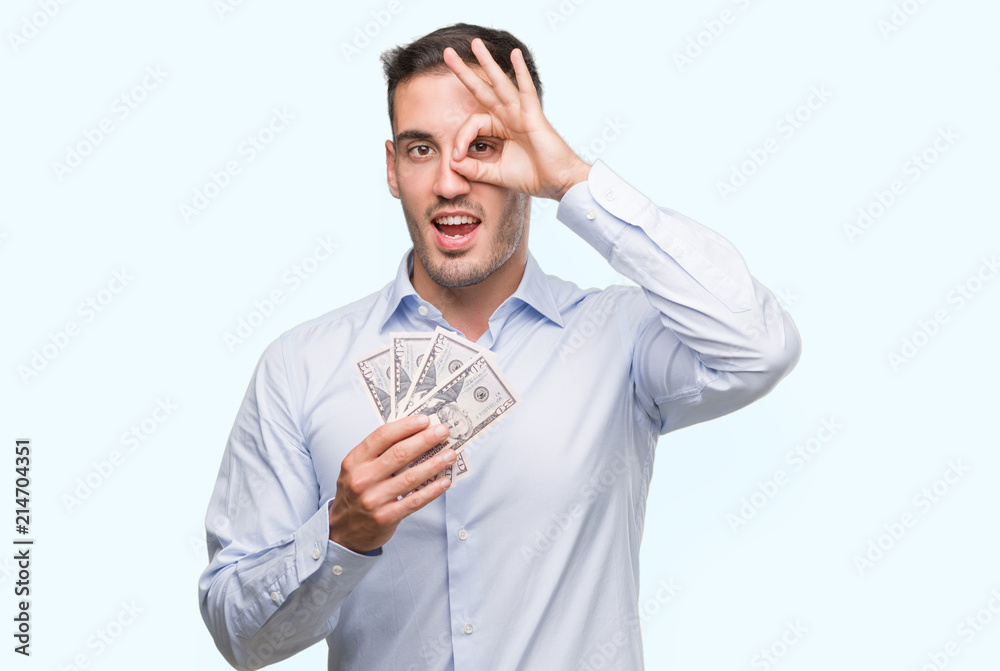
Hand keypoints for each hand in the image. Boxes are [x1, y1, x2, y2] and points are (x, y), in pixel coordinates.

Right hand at [328, 414, 455, 553]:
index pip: (383, 436)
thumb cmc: (357, 493)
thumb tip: (416, 433)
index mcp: (355, 460)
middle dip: (425, 440)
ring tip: (450, 455)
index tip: (426, 420)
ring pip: (411, 477)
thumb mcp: (357, 469)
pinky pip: (414, 501)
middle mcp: (362, 478)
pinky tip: (445, 481)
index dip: (406, 426)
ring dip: (434, 464)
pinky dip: (432, 490)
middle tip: (443, 431)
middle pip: (400, 453)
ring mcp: (373, 499)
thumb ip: (379, 453)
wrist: (343, 531)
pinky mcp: (385, 517)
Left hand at [443, 38, 590, 200]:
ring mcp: (521, 113)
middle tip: (447, 53)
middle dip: (464, 72)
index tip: (456, 157)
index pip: (472, 122)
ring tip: (475, 43)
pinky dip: (521, 72)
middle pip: (482, 89)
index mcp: (499, 128)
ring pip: (500, 83)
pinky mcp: (533, 115)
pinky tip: (515, 55)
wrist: (557, 183)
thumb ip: (473, 169)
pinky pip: (526, 90)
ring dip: (487, 62)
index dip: (460, 138)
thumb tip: (451, 163)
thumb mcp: (495, 174)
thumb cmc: (531, 177)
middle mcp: (508, 116)